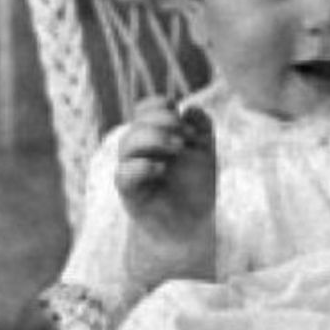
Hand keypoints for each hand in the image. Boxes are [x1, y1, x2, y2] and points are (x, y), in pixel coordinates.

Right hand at [116, 97, 215, 286]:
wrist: (193, 226)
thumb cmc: (196, 188)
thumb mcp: (205, 152)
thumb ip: (202, 127)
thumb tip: (190, 108)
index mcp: (154, 137)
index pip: (144, 110)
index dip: (158, 104)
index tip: (180, 112)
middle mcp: (139, 151)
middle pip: (137, 124)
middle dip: (162, 121)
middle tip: (185, 136)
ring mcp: (132, 171)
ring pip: (127, 144)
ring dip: (154, 139)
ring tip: (178, 147)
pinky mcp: (130, 193)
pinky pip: (123, 174)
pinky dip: (142, 166)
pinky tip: (162, 169)